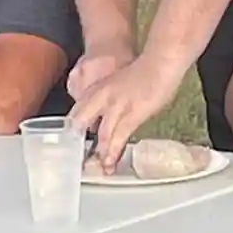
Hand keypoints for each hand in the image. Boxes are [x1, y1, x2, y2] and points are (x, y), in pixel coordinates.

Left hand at [67, 55, 185, 173]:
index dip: (73, 132)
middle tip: (82, 162)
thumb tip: (106, 121)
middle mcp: (101, 98)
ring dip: (100, 154)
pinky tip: (111, 162)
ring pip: (102, 136)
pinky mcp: (131, 115)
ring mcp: (115, 107)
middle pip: (83, 126)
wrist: (159, 64)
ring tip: (100, 168)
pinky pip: (118, 137)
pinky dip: (114, 152)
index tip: (73, 147)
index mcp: (96, 90)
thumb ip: (107, 102)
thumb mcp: (116, 85)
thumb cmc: (143, 74)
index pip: (76, 114)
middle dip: (81, 145)